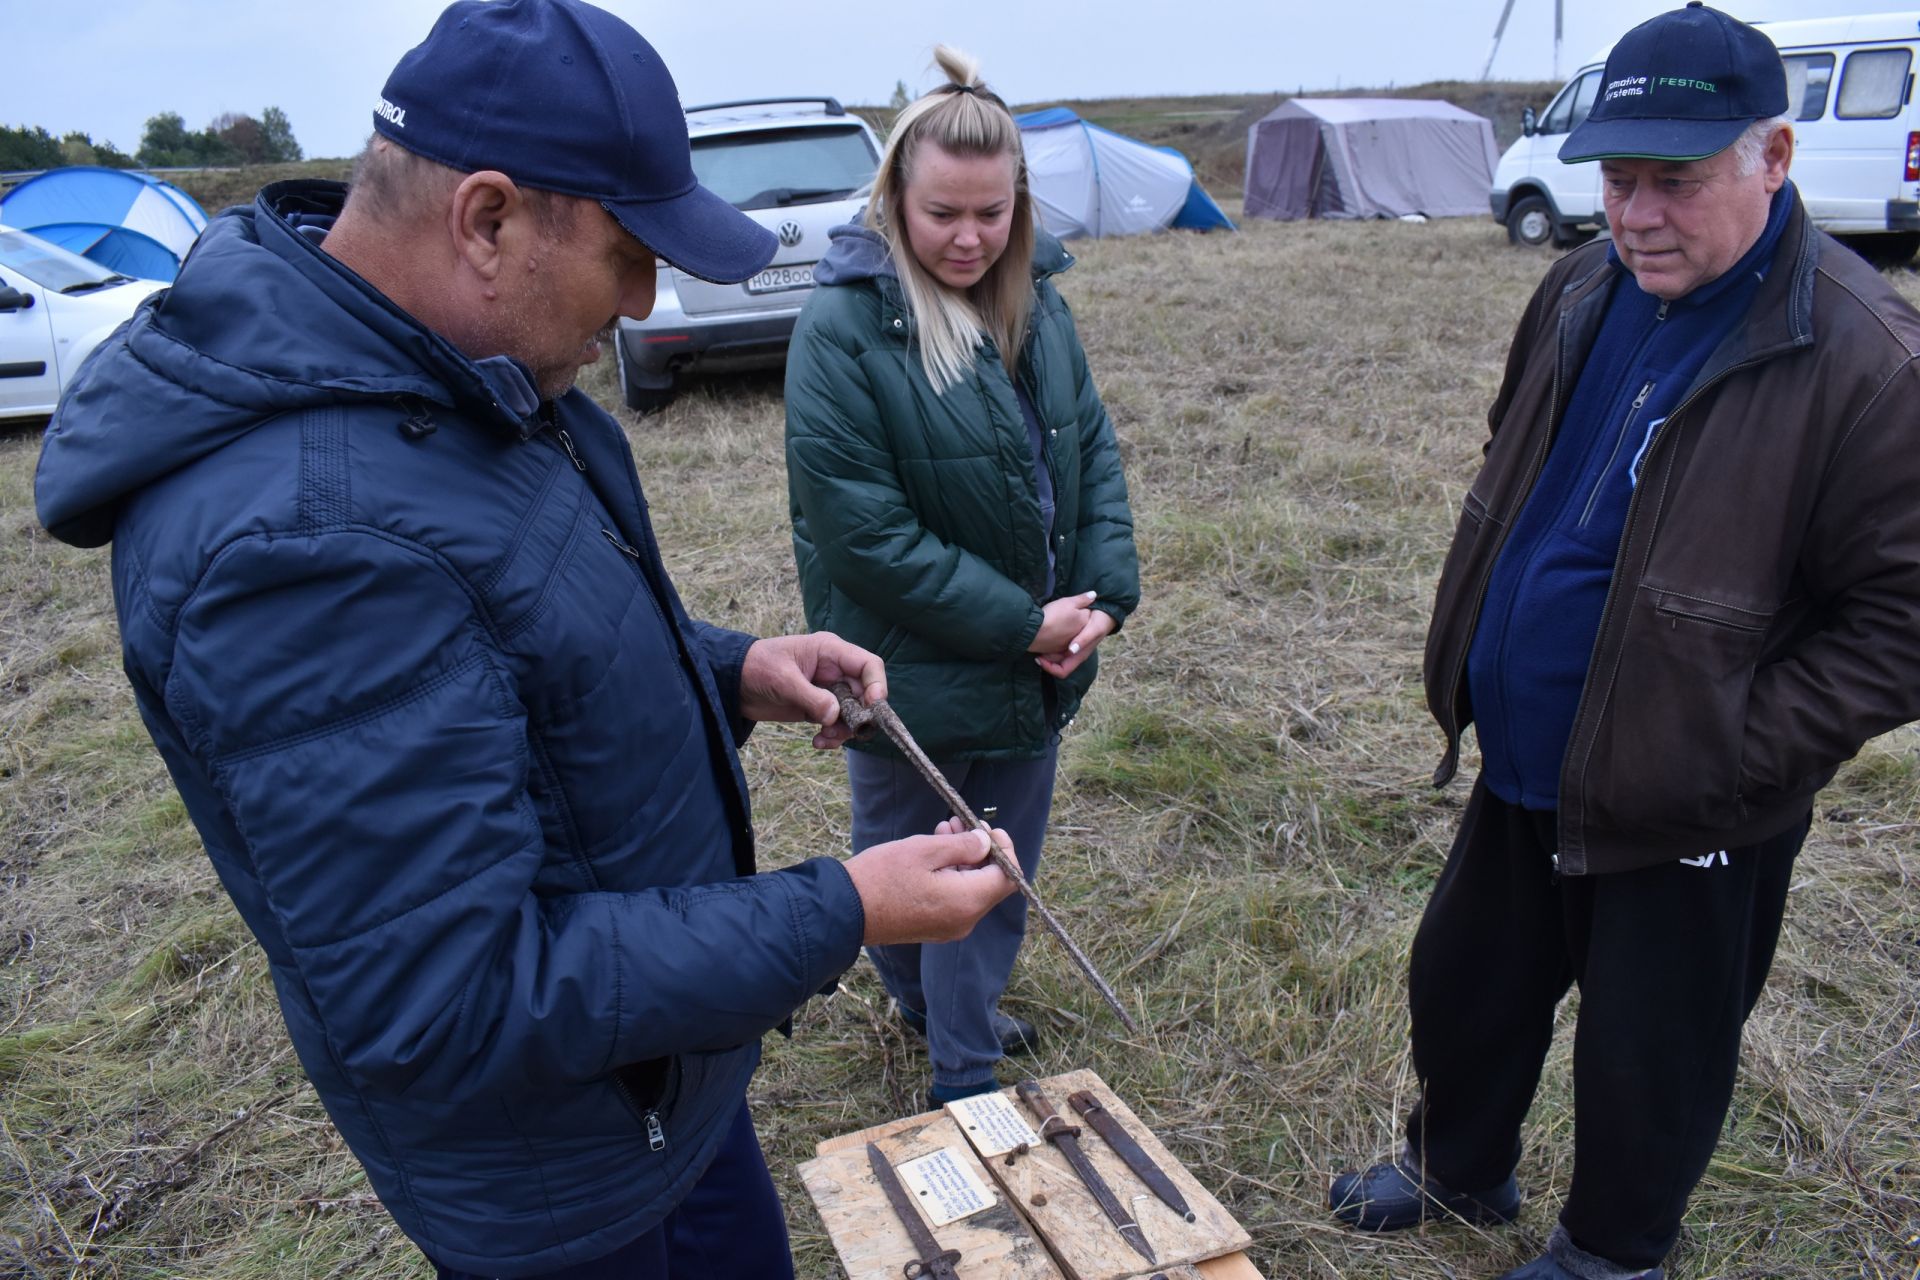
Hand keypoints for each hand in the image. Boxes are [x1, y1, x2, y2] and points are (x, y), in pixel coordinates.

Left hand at [739, 632, 885, 748]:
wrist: (733, 683)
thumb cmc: (756, 667)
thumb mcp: (783, 680)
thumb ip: (811, 697)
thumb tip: (835, 716)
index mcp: (830, 652)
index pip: (868, 665)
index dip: (877, 684)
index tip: (873, 706)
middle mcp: (834, 671)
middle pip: (865, 694)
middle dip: (859, 715)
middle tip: (846, 730)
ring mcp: (827, 691)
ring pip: (854, 714)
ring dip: (844, 730)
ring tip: (824, 737)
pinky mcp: (818, 708)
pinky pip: (837, 725)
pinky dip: (832, 736)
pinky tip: (817, 741)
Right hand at [844, 819, 1017, 944]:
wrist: (844, 910)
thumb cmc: (881, 877)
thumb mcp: (925, 850)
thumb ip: (963, 845)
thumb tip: (986, 843)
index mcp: (967, 902)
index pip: (1009, 878)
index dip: (1005, 850)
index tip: (988, 828)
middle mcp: (964, 920)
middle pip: (991, 883)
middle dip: (981, 850)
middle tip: (959, 822)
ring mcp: (949, 927)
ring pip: (972, 889)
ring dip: (964, 859)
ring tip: (943, 830)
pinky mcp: (934, 927)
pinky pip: (956, 899)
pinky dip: (952, 874)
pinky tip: (934, 852)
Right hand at [1028, 590, 1098, 654]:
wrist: (1035, 632)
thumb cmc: (1053, 615)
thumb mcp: (1068, 602)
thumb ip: (1082, 599)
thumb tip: (1094, 594)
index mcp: (1084, 621)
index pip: (1087, 612)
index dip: (1079, 608)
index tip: (1070, 606)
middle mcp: (1080, 634)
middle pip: (1080, 624)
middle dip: (1075, 620)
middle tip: (1062, 614)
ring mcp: (1070, 644)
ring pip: (1071, 634)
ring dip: (1066, 630)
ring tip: (1056, 623)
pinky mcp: (1059, 650)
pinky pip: (1061, 643)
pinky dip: (1058, 638)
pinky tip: (1051, 633)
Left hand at [1033, 605, 1114, 678]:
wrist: (1106, 612)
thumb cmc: (1100, 621)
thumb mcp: (1094, 628)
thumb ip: (1083, 639)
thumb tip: (1072, 650)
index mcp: (1079, 655)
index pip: (1062, 671)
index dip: (1049, 668)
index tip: (1039, 658)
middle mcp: (1074, 654)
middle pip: (1055, 664)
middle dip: (1044, 659)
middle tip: (1034, 649)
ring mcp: (1071, 647)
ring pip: (1054, 656)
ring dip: (1045, 651)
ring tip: (1035, 643)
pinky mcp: (1068, 639)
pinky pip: (1056, 646)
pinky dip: (1048, 644)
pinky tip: (1043, 634)